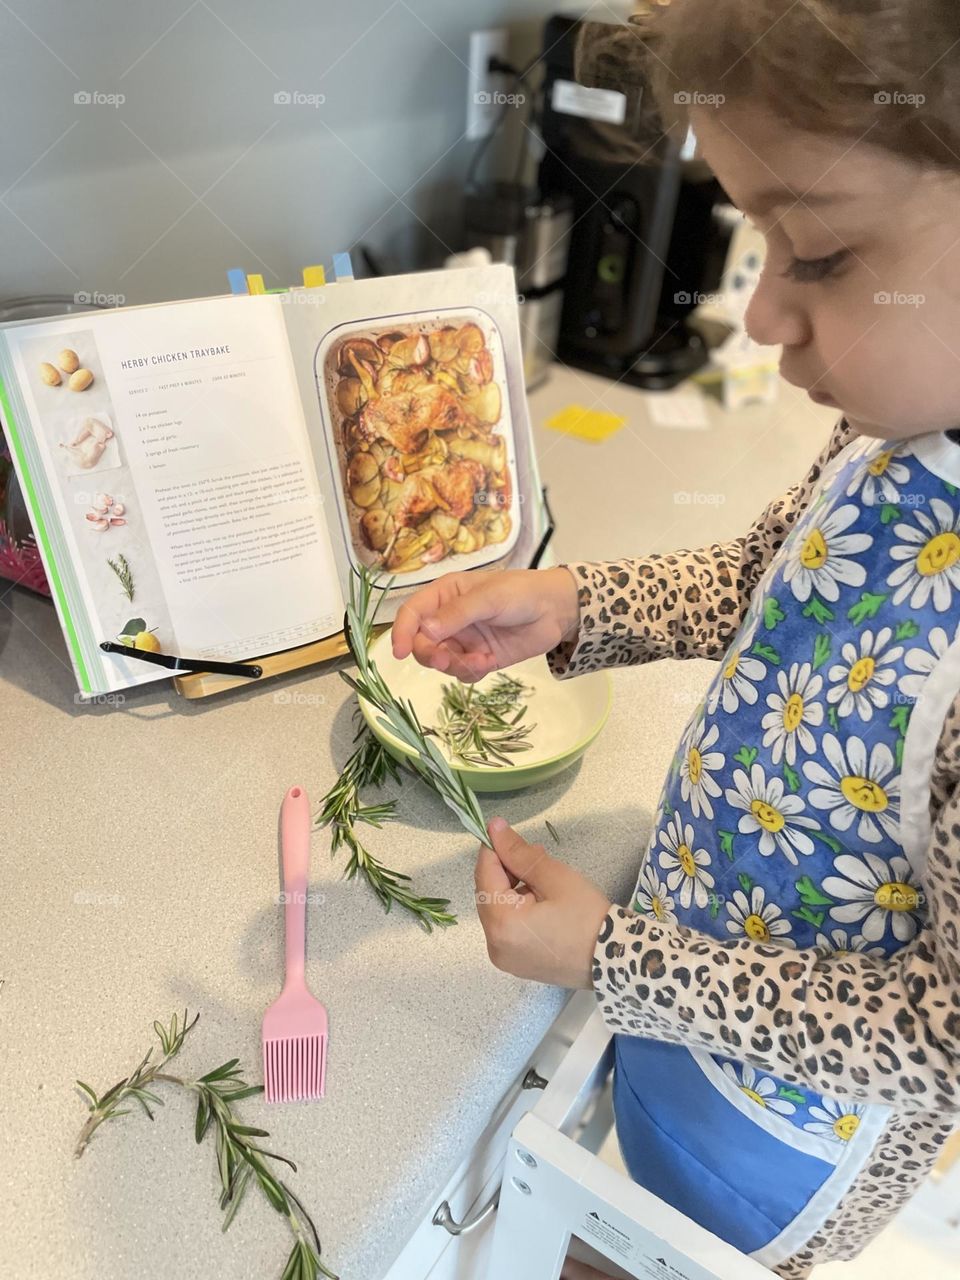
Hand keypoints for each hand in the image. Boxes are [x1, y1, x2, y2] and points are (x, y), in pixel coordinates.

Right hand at [391, 566, 579, 682]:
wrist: (556, 610)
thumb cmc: (520, 593)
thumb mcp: (488, 598)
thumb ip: (456, 615)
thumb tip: (425, 631)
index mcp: (444, 595)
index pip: (411, 614)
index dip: (401, 632)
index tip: (400, 652)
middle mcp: (448, 618)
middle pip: (422, 643)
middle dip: (431, 654)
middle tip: (445, 660)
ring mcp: (463, 640)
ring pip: (441, 661)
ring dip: (455, 665)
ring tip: (480, 660)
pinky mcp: (478, 658)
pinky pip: (461, 673)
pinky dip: (471, 671)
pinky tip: (490, 661)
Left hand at [474, 817, 611, 988]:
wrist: (617, 961)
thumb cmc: (588, 917)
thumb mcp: (556, 878)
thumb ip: (520, 853)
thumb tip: (494, 828)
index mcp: (502, 924)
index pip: (484, 874)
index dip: (493, 848)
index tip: (503, 828)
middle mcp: (494, 945)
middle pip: (487, 893)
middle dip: (506, 869)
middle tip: (536, 855)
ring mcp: (504, 958)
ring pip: (496, 909)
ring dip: (513, 888)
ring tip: (544, 878)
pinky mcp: (516, 964)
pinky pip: (507, 927)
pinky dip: (517, 909)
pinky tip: (541, 900)